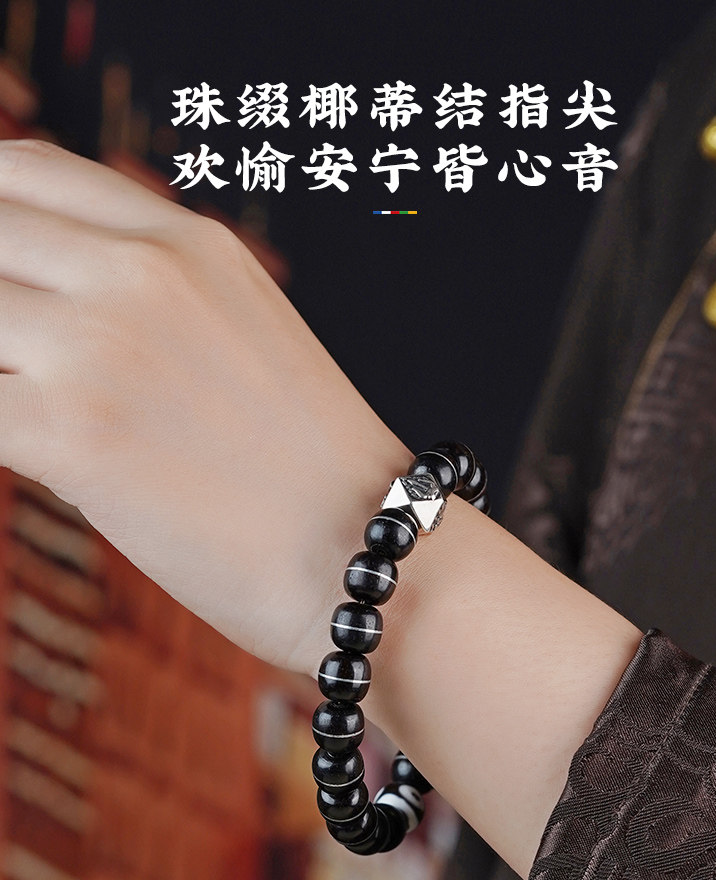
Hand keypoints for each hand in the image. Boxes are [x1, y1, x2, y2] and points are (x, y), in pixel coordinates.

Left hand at [0, 139, 413, 675]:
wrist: (365, 553)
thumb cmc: (308, 471)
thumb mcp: (246, 337)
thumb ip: (156, 299)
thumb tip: (56, 313)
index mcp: (186, 241)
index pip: (25, 174)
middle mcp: (140, 270)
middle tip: (14, 365)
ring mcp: (101, 344)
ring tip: (28, 418)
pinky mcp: (71, 432)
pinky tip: (25, 459)